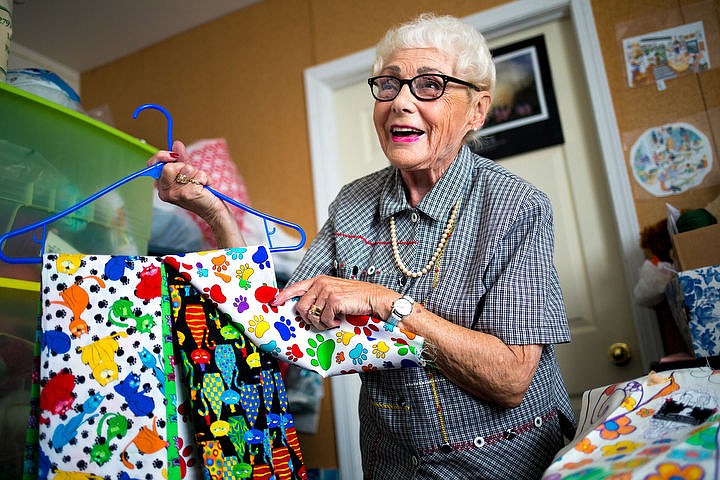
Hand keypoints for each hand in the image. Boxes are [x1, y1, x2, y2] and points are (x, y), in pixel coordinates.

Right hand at [147, 140, 244, 247]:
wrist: (213, 210)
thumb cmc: (201, 193)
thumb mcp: (189, 175)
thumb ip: (181, 160)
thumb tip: (176, 144)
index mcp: (162, 187)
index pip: (152, 166)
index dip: (161, 156)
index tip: (172, 155)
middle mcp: (165, 192)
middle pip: (168, 166)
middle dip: (184, 166)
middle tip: (192, 176)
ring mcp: (175, 194)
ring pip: (184, 169)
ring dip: (197, 173)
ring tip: (200, 183)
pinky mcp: (187, 194)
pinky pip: (197, 174)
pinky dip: (204, 178)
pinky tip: (205, 187)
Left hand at [273, 275, 396, 329]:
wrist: (373, 298)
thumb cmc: (355, 298)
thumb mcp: (334, 292)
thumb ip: (319, 297)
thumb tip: (305, 310)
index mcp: (319, 281)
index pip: (296, 287)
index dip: (283, 295)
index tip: (274, 302)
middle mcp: (321, 284)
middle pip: (301, 306)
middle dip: (308, 319)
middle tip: (320, 322)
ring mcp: (327, 291)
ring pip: (312, 315)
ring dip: (321, 323)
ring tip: (331, 322)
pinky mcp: (334, 300)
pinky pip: (324, 319)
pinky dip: (330, 324)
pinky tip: (338, 321)